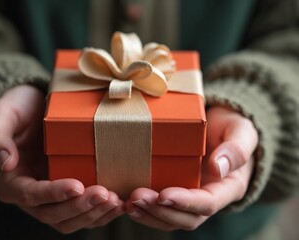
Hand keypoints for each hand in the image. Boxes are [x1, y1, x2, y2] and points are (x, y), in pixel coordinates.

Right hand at [0, 85, 123, 232]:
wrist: (33, 109)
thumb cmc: (16, 110)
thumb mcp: (1, 116)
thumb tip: (5, 163)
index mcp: (11, 182)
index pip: (31, 195)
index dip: (54, 194)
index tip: (77, 186)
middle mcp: (30, 196)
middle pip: (53, 214)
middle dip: (80, 207)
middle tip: (105, 194)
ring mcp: (50, 197)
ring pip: (70, 219)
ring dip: (93, 214)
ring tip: (115, 202)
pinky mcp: (66, 192)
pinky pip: (82, 212)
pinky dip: (99, 213)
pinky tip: (117, 204)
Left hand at [125, 107, 257, 230]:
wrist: (220, 127)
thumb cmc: (232, 128)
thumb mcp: (240, 131)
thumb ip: (235, 149)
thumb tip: (218, 168)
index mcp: (228, 187)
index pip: (208, 203)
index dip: (186, 202)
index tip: (164, 195)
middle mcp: (209, 198)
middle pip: (187, 218)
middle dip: (161, 212)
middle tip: (138, 197)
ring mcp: (191, 197)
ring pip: (171, 218)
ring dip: (149, 214)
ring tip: (129, 203)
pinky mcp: (176, 190)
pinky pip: (161, 208)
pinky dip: (145, 209)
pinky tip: (127, 202)